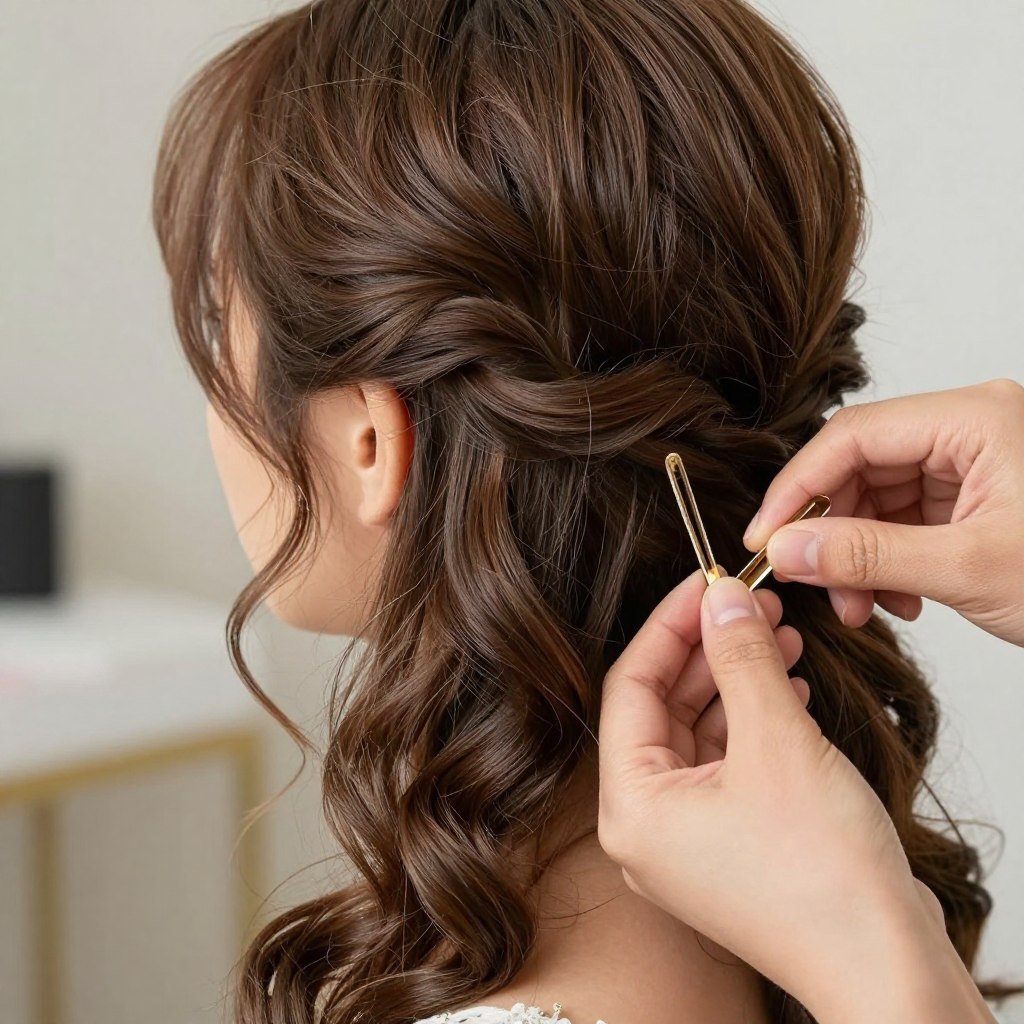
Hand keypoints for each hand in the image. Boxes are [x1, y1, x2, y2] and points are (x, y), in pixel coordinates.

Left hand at [597, 572, 994, 1022]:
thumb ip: (742, 659)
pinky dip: (753, 724)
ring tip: (779, 639)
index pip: (631, 686)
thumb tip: (721, 599)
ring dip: (737, 683)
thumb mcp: (777, 741)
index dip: (670, 626)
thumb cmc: (822, 878)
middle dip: (710, 651)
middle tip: (750, 607)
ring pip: (699, 735)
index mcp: (631, 806)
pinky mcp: (728, 848)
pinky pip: (725, 766)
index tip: (706, 584)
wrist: (885, 968)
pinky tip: (789, 691)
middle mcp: (647, 828)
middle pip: (664, 708)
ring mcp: (687, 843)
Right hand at [741, 378, 1023, 644]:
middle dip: (832, 531)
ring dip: (857, 553)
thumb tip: (786, 550)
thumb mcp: (969, 569)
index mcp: (975, 418)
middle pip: (862, 466)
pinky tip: (899, 597)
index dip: (798, 489)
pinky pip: (906, 518)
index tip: (766, 539)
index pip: (853, 436)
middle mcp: (970, 429)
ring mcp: (973, 462)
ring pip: (879, 496)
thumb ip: (866, 556)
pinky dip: (888, 559)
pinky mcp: (976, 496)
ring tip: (865, 604)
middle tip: (814, 583)